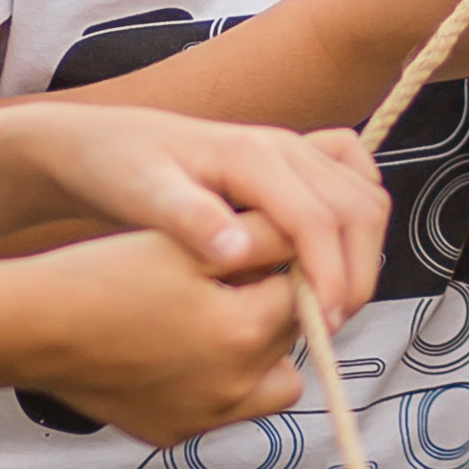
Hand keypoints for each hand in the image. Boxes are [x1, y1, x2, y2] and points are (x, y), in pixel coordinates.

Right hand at [3, 232, 304, 445]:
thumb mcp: (183, 245)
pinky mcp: (174, 434)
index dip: (283, 264)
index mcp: (244, 331)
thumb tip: (304, 237)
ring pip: (270, 385)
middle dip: (272, 309)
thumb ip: (256, 238)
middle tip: (232, 283)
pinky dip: (213, 383)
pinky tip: (174, 352)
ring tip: (214, 321)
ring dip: (257, 354)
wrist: (33, 330)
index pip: (301, 291)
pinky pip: (220, 409)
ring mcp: (205, 417)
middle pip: (289, 340)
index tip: (259, 251)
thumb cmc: (103, 276)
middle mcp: (235, 387)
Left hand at [9, 104, 385, 322]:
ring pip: (365, 198)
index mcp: (250, 155)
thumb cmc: (115, 169)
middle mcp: (282, 145)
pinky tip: (329, 262)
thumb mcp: (140, 196)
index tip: (323, 324)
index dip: (331, 275)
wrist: (104, 143)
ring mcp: (293, 150)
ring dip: (361, 254)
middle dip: (357, 271)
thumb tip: (236, 251)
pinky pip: (351, 183)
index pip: (319, 218)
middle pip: (359, 206)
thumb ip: (189, 219)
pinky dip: (356, 225)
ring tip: (329, 305)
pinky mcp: (294, 163)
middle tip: (331, 325)